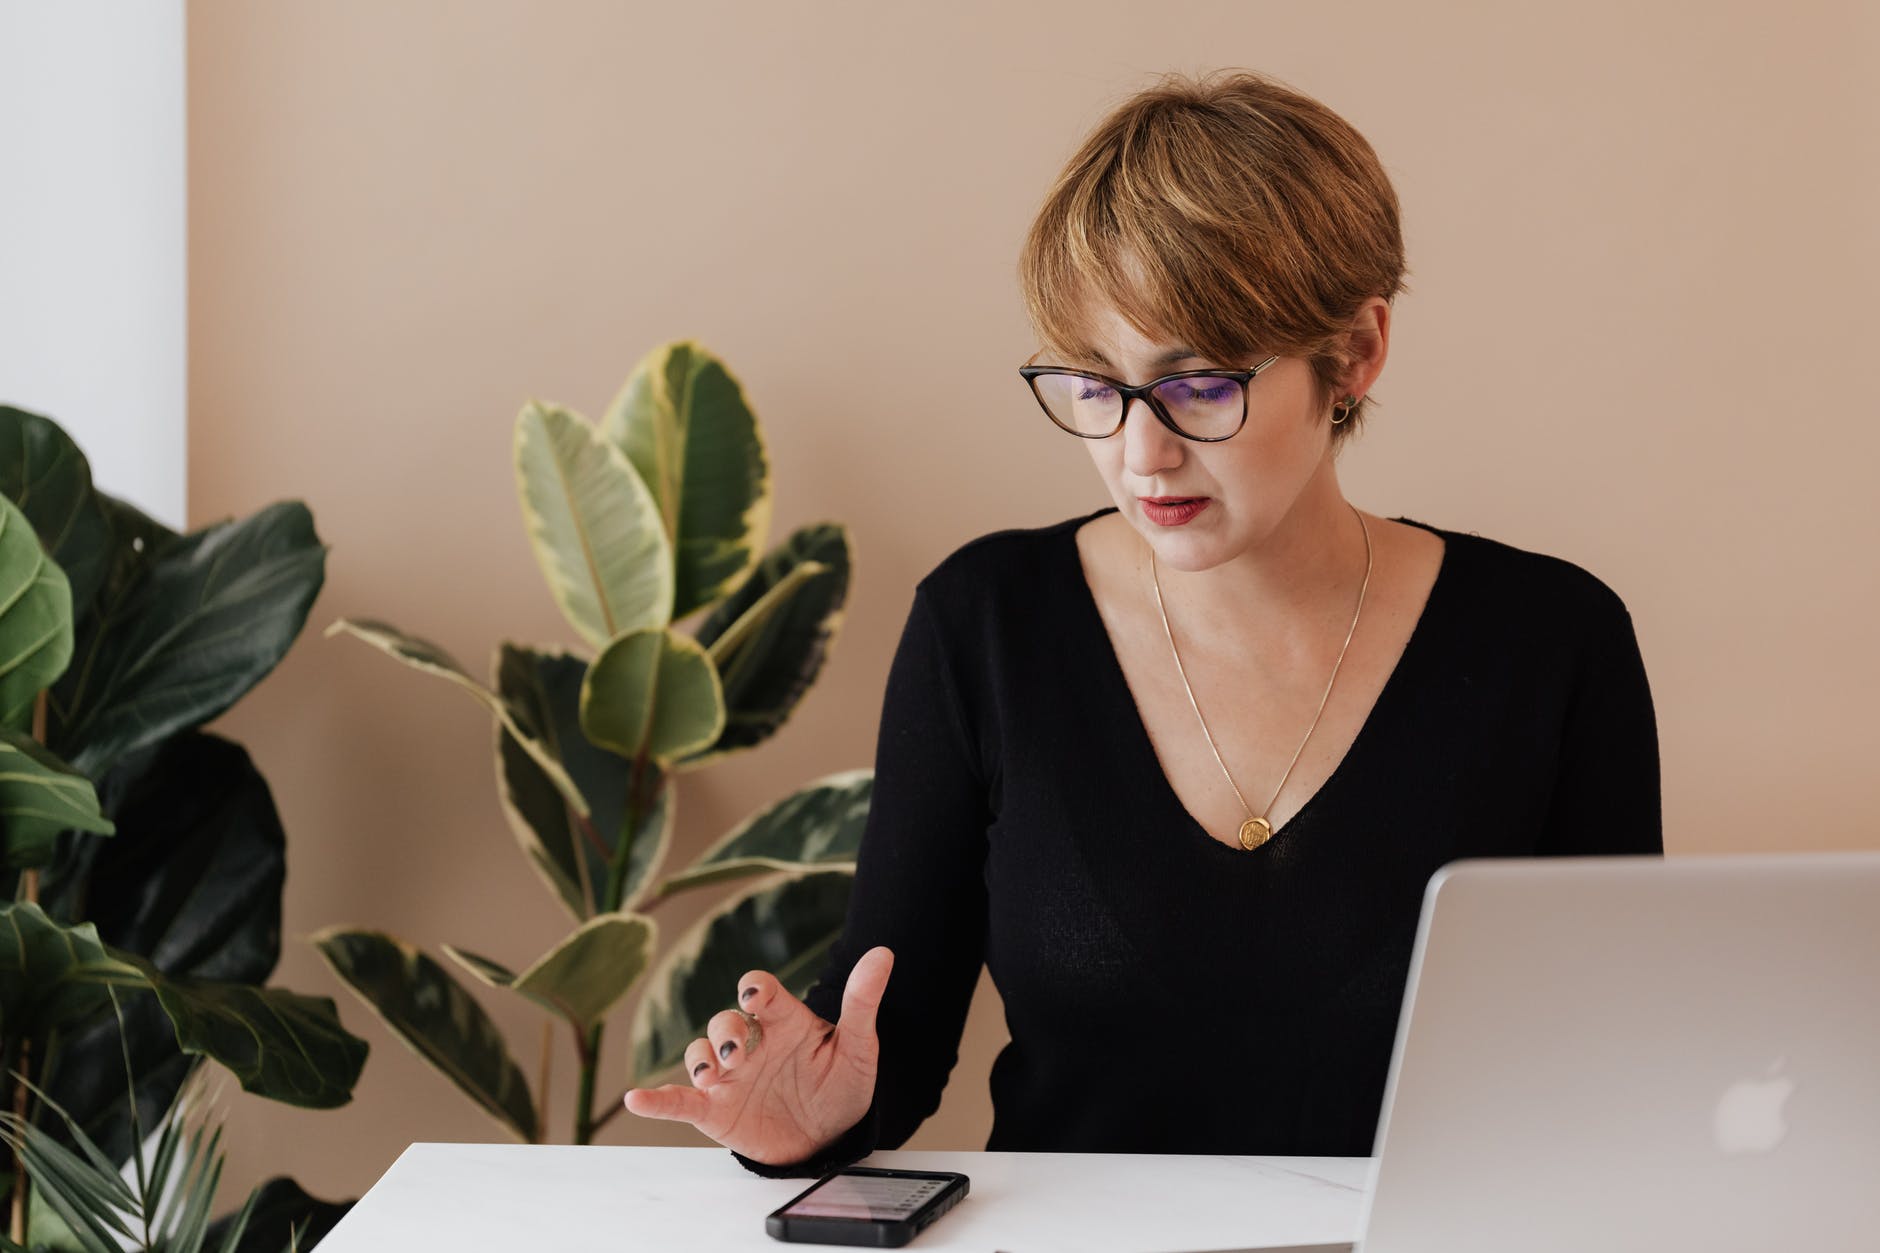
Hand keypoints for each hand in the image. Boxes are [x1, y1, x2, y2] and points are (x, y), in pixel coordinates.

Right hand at [622, 946, 893, 1166]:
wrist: (832, 1137)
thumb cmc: (841, 1084)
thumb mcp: (858, 1046)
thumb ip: (863, 1001)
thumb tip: (883, 954)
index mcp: (783, 1023)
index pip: (761, 992)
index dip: (755, 989)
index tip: (755, 996)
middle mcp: (751, 1045)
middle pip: (724, 1022)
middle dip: (725, 1032)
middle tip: (738, 1052)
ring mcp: (731, 1078)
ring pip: (700, 1054)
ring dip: (701, 1059)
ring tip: (714, 1075)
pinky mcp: (716, 1111)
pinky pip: (680, 1101)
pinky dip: (656, 1100)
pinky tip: (637, 1098)